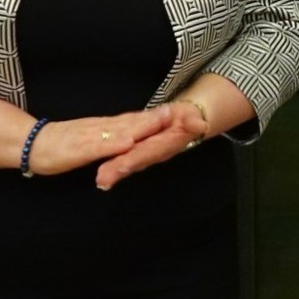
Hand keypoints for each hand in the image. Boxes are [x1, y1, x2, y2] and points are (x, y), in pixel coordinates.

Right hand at [26, 109, 172, 178]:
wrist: (31, 144)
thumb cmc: (60, 143)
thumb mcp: (89, 138)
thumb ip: (108, 135)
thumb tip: (129, 134)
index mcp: (103, 125)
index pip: (132, 118)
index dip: (153, 115)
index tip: (175, 111)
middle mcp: (100, 127)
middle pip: (131, 120)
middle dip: (154, 117)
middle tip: (177, 111)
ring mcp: (90, 136)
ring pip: (120, 130)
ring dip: (141, 126)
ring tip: (161, 121)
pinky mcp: (79, 149)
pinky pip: (99, 146)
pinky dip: (114, 144)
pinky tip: (129, 143)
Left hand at [94, 99, 211, 190]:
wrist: (187, 123)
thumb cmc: (189, 120)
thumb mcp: (194, 118)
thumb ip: (195, 122)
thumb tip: (200, 125)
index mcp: (164, 145)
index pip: (148, 152)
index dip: (136, 158)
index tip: (122, 165)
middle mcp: (152, 153)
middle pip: (134, 162)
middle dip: (118, 170)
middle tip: (102, 180)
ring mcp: (143, 153)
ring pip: (126, 161)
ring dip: (113, 170)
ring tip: (100, 181)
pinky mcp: (135, 149)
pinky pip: (122, 154)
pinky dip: (111, 161)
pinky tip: (99, 166)